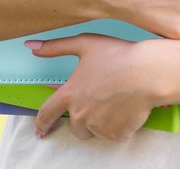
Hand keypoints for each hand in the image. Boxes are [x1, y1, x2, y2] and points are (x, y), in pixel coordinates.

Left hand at [28, 34, 162, 141]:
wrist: (147, 73)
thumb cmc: (117, 55)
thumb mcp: (85, 44)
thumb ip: (56, 47)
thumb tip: (31, 46)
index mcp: (70, 94)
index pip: (47, 113)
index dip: (41, 122)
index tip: (39, 130)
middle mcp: (80, 115)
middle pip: (75, 125)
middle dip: (84, 116)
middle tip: (101, 98)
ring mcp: (98, 127)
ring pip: (95, 129)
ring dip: (101, 120)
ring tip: (117, 98)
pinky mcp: (115, 135)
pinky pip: (113, 133)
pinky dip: (118, 124)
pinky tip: (127, 106)